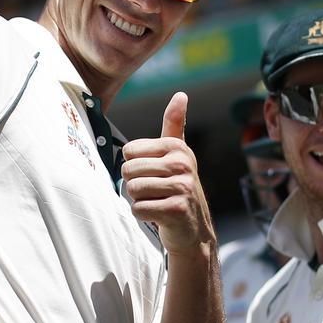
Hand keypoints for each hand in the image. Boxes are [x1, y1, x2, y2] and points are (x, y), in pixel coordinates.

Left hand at [121, 92, 215, 253]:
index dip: (135, 166)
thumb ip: (174, 124)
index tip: (154, 174)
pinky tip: (159, 215)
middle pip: (128, 170)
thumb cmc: (179, 186)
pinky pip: (138, 209)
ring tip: (157, 201)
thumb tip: (181, 94)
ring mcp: (182, 187)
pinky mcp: (176, 210)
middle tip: (154, 191)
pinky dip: (143, 215)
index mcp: (177, 147)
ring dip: (139, 200)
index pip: (129, 152)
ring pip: (132, 190)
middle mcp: (182, 164)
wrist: (194, 228)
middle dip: (135, 185)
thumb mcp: (177, 153)